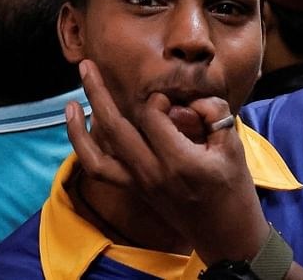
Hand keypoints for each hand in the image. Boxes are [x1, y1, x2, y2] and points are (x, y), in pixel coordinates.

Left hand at [66, 60, 267, 264]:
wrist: (226, 236)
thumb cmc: (234, 190)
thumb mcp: (233, 147)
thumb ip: (212, 115)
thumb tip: (188, 98)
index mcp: (177, 161)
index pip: (151, 116)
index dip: (159, 99)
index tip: (174, 99)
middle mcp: (151, 173)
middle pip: (114, 127)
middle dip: (97, 93)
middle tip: (86, 65)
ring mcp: (138, 184)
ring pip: (97, 154)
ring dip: (78, 128)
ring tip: (69, 102)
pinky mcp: (134, 190)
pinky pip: (101, 170)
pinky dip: (85, 149)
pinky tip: (79, 129)